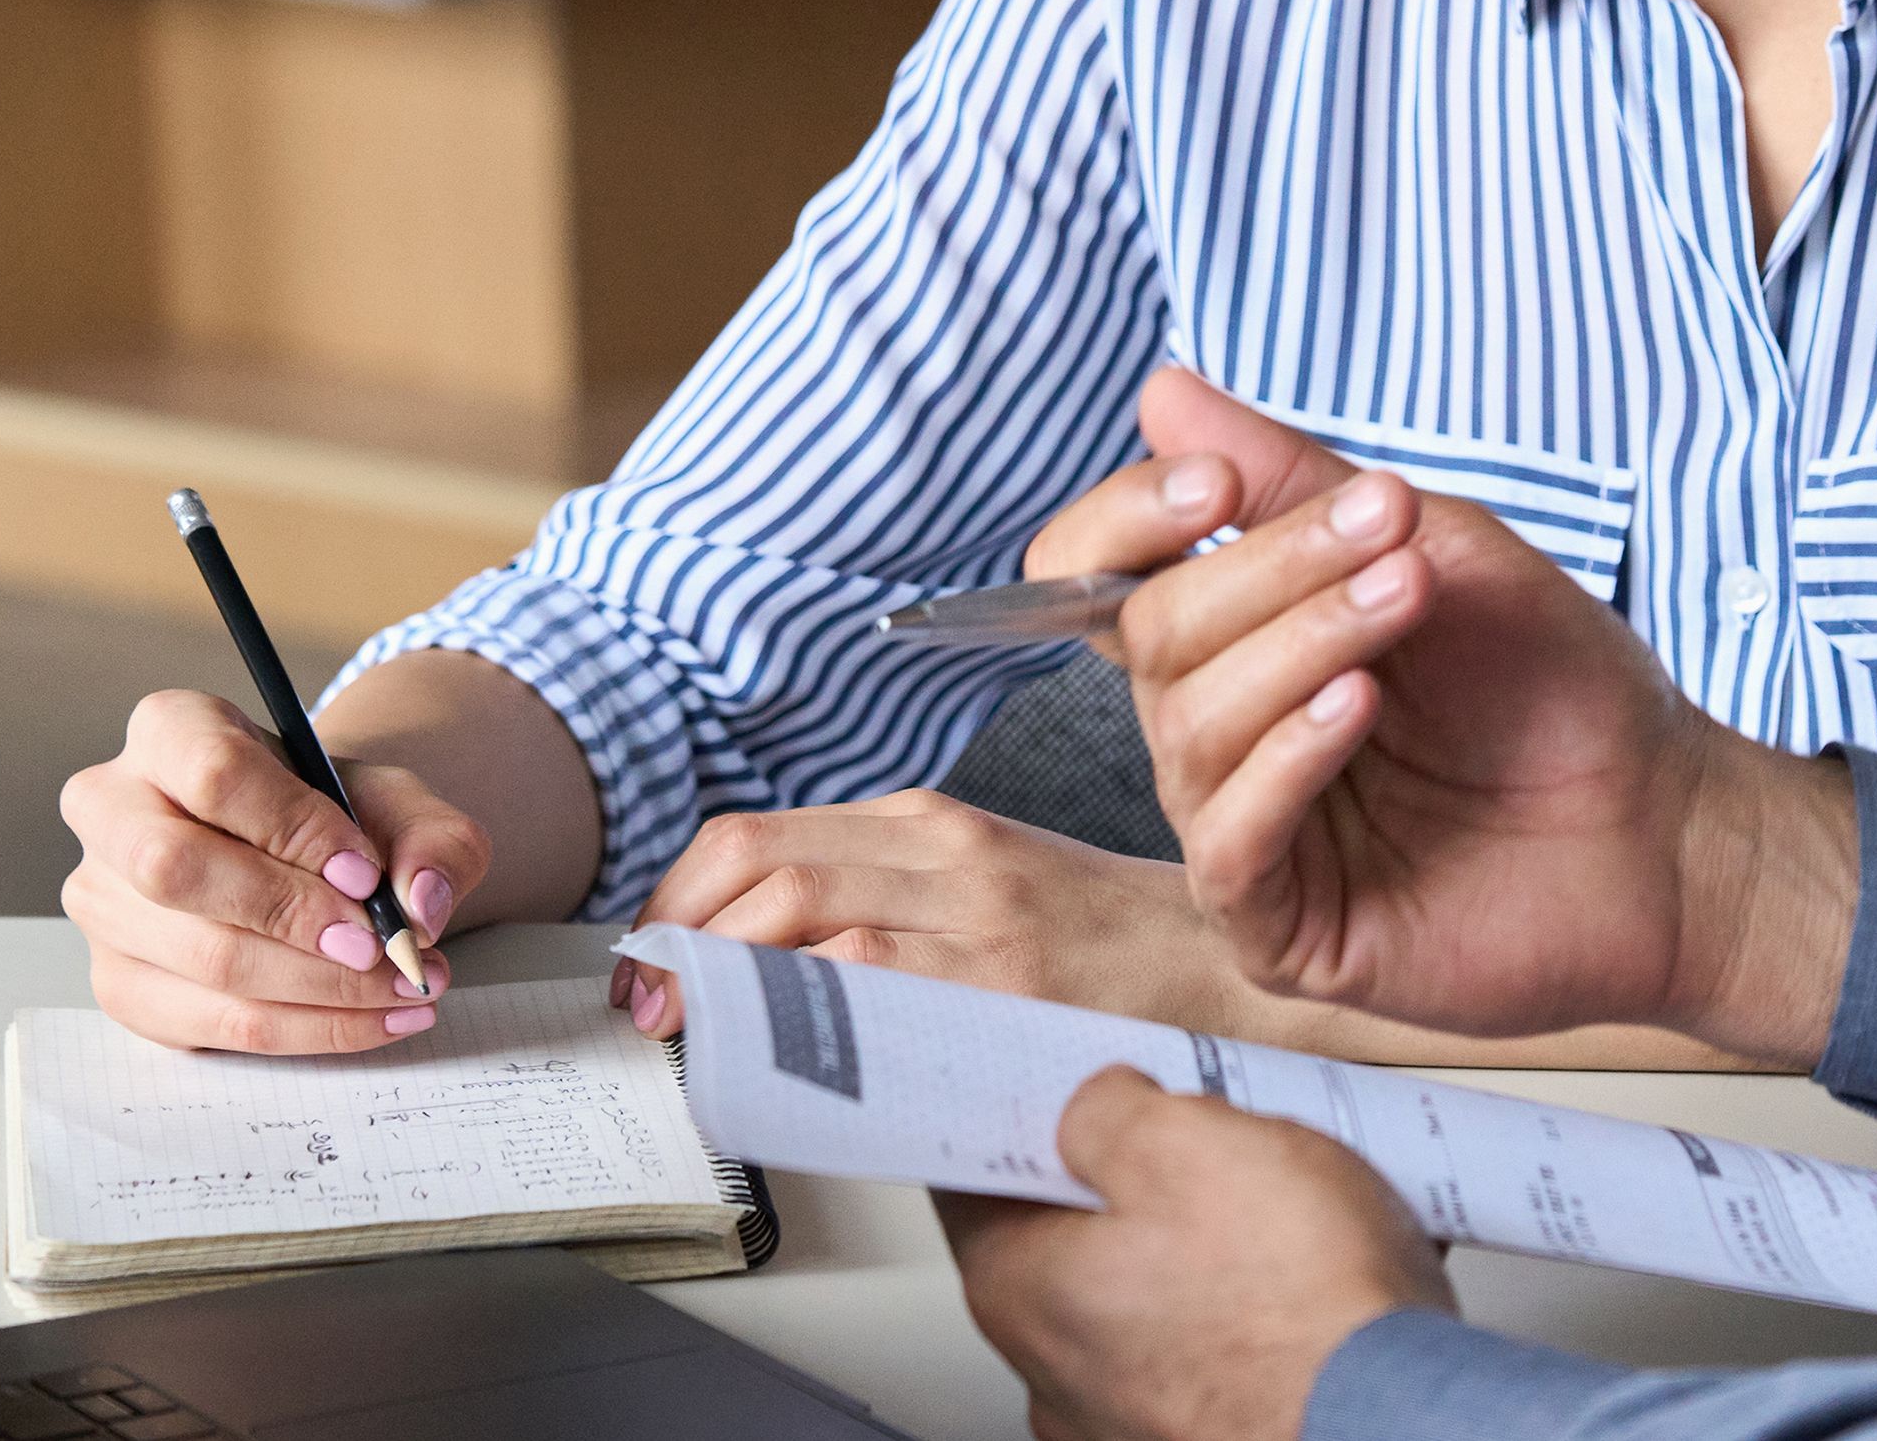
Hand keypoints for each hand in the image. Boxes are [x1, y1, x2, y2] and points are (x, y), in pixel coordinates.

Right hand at [60, 691, 477, 1053]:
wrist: (308, 858)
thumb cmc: (337, 817)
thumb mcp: (400, 802)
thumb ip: (432, 839)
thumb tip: (423, 904)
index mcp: (169, 730)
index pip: (214, 774)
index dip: (294, 829)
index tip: (367, 874)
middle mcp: (111, 810)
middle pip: (175, 869)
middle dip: (293, 916)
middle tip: (380, 946)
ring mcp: (102, 904)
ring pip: (200, 957)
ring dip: (319, 987)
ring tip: (406, 985)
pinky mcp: (119, 983)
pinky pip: (210, 1023)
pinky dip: (308, 1029)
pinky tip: (376, 1018)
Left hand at [613, 792, 1244, 1038]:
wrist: (1228, 974)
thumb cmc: (1110, 945)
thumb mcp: (989, 886)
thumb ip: (885, 899)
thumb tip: (752, 960)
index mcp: (932, 825)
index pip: (754, 837)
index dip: (674, 900)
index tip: (648, 957)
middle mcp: (947, 855)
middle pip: (756, 865)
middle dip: (675, 938)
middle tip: (648, 1001)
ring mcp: (976, 919)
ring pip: (801, 917)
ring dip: (720, 981)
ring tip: (695, 1033)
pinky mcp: (1006, 984)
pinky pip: (870, 984)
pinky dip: (799, 1013)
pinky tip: (774, 1053)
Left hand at [939, 1067, 1447, 1440]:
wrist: (1403, 1426)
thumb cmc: (1301, 1310)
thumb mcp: (1186, 1141)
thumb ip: (1108, 1109)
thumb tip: (1096, 1104)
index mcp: (1024, 1291)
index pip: (968, 1179)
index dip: (1007, 1113)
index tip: (1040, 1078)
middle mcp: (1057, 1376)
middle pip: (1064, 1237)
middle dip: (1125, 1175)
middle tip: (1195, 1128)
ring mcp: (1129, 1421)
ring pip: (1146, 1292)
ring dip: (1198, 1241)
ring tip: (1277, 1201)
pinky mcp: (1207, 1435)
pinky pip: (1210, 1344)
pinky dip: (1248, 1302)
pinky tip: (1309, 1271)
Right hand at [1029, 372, 1861, 1057]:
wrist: (1663, 819)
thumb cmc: (1552, 684)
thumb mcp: (1432, 546)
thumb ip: (1293, 480)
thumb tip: (1164, 392)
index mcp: (1235, 640)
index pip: (1103, 574)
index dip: (1129, 521)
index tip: (1218, 483)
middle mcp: (1219, 734)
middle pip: (1151, 636)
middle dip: (1264, 571)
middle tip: (1387, 532)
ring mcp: (1245, 835)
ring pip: (1189, 728)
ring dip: (1297, 644)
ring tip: (1403, 601)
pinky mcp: (1282, 932)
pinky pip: (1230, 844)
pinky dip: (1286, 759)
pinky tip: (1358, 707)